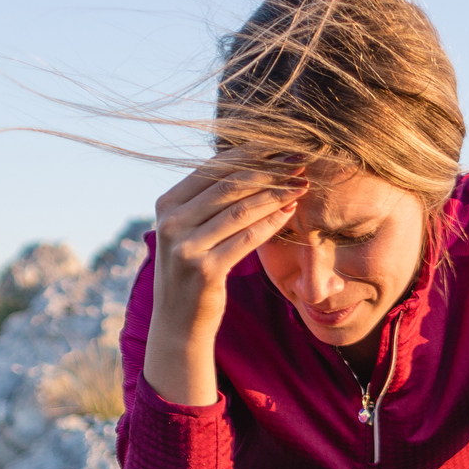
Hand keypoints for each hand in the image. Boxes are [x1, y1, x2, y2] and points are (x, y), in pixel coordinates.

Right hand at [144, 152, 304, 406]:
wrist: (178, 323)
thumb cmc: (192, 272)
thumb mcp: (191, 231)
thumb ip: (208, 201)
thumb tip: (249, 164)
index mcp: (166, 205)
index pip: (213, 169)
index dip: (250, 154)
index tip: (281, 145)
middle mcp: (172, 222)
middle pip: (229, 185)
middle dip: (269, 170)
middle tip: (300, 160)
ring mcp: (186, 246)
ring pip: (241, 210)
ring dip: (276, 194)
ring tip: (301, 184)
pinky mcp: (205, 270)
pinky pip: (246, 238)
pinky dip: (271, 222)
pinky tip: (291, 212)